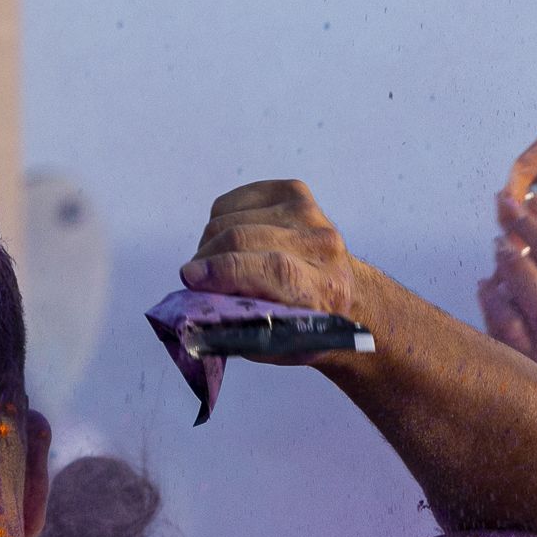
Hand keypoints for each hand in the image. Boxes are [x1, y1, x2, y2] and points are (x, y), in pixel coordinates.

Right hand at [180, 180, 374, 327]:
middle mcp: (321, 245)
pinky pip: (232, 203)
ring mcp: (309, 213)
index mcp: (322, 288)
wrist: (346, 293)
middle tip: (195, 279)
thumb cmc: (306, 322)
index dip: (225, 270)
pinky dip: (220, 222)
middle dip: (206, 259)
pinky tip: (232, 242)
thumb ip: (241, 327)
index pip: (273, 268)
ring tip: (218, 264)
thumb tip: (198, 308)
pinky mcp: (293, 192)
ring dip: (210, 244)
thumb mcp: (277, 343)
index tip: (191, 279)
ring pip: (230, 218)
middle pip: (244, 238)